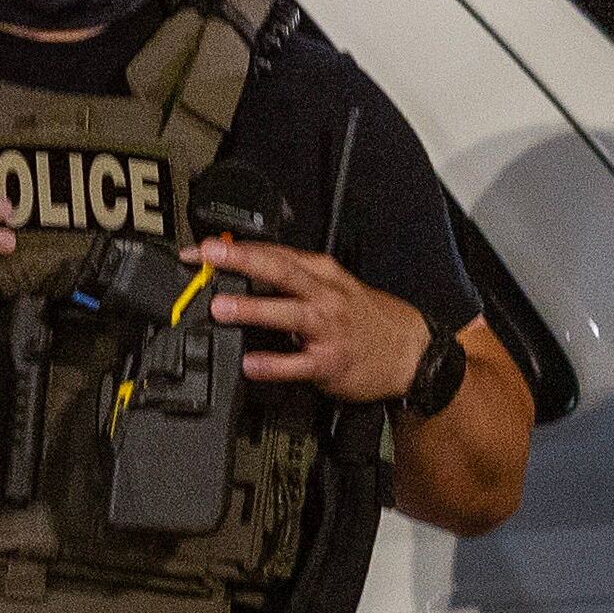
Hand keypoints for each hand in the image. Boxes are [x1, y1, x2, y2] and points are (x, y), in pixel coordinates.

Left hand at [188, 234, 429, 405]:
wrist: (412, 351)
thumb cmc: (367, 318)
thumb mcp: (336, 285)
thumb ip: (295, 277)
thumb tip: (245, 270)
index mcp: (323, 273)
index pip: (275, 253)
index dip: (236, 248)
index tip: (201, 249)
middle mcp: (325, 296)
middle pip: (280, 271)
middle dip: (242, 261)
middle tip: (207, 257)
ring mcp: (329, 330)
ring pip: (289, 314)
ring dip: (254, 309)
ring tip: (222, 308)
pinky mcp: (331, 363)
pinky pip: (298, 364)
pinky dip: (273, 364)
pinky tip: (250, 364)